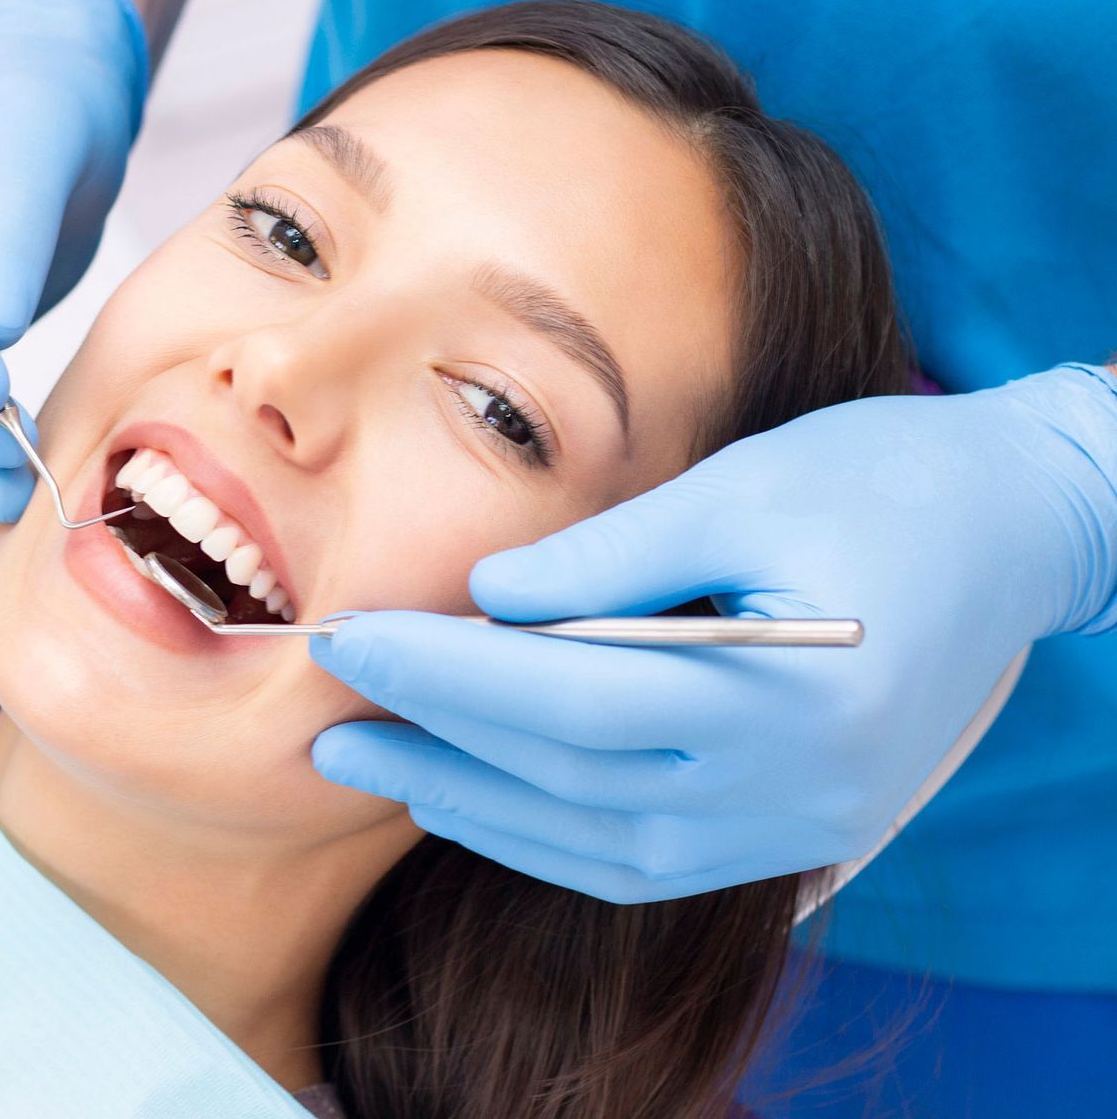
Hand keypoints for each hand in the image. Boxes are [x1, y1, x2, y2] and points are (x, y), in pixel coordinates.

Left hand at [310, 365, 1116, 901]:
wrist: (1018, 529)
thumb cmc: (887, 479)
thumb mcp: (744, 486)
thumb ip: (609, 555)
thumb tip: (480, 597)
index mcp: (790, 696)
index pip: (568, 701)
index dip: (444, 677)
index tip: (348, 640)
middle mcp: (794, 789)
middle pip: (570, 780)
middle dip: (435, 743)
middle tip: (323, 709)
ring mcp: (796, 826)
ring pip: (598, 843)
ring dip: (473, 805)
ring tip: (370, 761)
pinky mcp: (791, 832)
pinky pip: (645, 862)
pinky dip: (546, 836)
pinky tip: (470, 800)